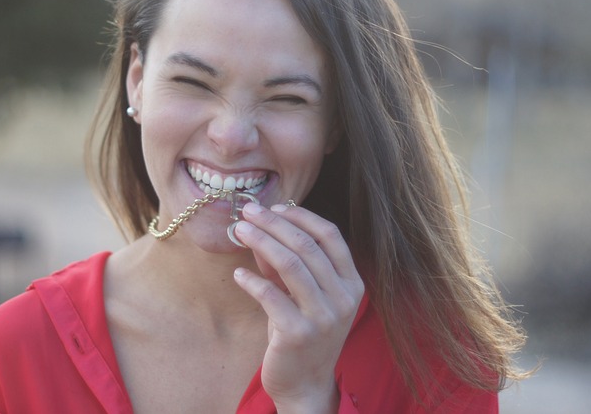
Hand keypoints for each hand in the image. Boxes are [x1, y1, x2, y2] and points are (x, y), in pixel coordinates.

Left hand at [232, 202, 363, 412]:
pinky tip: (238, 274)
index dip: (301, 216)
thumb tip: (260, 229)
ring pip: (290, 264)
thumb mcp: (301, 296)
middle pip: (307, 245)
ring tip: (239, 230)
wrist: (305, 385)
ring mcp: (323, 317)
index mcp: (352, 283)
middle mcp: (343, 298)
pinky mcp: (298, 334)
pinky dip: (252, 281)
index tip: (274, 206)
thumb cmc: (303, 334)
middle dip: (274, 223)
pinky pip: (272, 296)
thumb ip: (285, 265)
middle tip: (249, 211)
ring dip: (261, 241)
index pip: (331, 235)